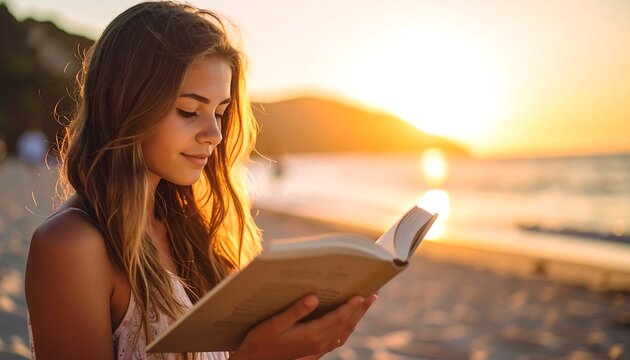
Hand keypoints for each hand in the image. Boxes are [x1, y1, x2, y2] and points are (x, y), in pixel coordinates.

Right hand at [230, 293, 377, 359]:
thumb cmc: (261, 340)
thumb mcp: (274, 324)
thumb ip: (295, 311)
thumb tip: (314, 297)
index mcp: (311, 335)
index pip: (339, 318)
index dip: (352, 306)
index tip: (363, 294)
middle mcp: (319, 343)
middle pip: (346, 325)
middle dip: (360, 309)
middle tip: (373, 294)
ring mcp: (318, 349)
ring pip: (344, 332)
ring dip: (356, 318)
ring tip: (365, 304)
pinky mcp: (314, 350)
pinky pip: (338, 339)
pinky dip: (347, 328)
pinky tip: (348, 321)